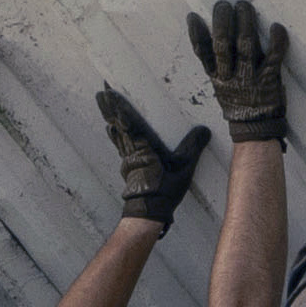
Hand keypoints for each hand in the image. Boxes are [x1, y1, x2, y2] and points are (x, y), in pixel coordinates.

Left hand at [99, 84, 212, 228]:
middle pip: (117, 125)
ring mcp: (127, 159)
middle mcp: (131, 152)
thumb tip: (203, 130)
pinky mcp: (128, 167)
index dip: (119, 107)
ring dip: (111, 119)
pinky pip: (120, 145)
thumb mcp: (184, 169)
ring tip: (105, 106)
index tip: (109, 92)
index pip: (128, 123)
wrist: (147, 214)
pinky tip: (112, 130)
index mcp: (143, 148)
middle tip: (102, 93)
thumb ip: (193, 148)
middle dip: (110, 108)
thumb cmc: (164, 192)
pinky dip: (116, 134)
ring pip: (117, 134)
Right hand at [189, 0, 292, 145]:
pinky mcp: (269, 79)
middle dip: (222, 22)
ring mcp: (250, 77)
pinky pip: (274, 56)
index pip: (203, 53)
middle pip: (222, 45)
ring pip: (245, 45)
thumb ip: (217, 65)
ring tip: (243, 6)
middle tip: (223, 5)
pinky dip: (276, 40)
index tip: (194, 16)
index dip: (197, 34)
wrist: (256, 127)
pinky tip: (276, 26)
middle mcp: (231, 76)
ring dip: (245, 23)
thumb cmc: (238, 102)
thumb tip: (208, 35)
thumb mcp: (220, 85)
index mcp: (217, 77)